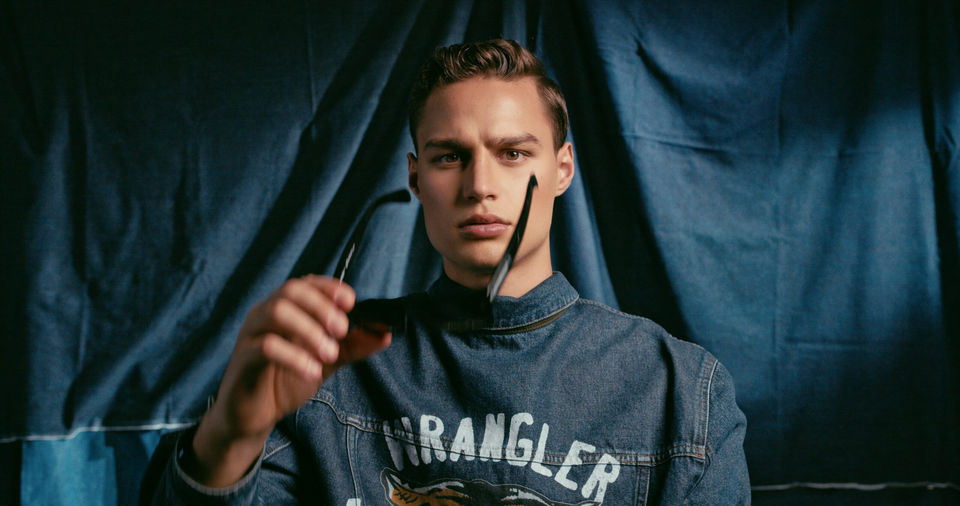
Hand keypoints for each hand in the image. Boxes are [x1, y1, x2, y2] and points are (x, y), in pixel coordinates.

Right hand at [186, 275, 391, 486]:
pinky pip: (265, 346)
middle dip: (321, 306)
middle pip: (291, 290)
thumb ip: (353, 346)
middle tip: (343, 330)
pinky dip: (294, 356)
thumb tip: (385, 332)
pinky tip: (312, 371)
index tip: (351, 302)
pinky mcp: (243, 359)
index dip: (329, 287)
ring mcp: (251, 334)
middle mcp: (265, 314)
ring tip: (328, 353)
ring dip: (309, 330)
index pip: (306, 283)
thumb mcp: (326, 361)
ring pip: (276, 312)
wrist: (254, 417)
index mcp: (285, 309)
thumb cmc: (286, 381)